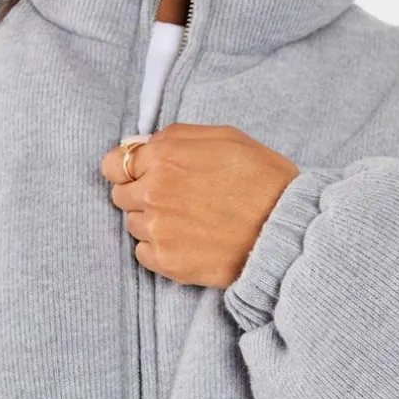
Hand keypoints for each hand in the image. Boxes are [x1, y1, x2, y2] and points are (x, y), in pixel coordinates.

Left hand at [101, 122, 299, 287]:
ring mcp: (157, 229)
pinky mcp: (166, 261)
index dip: (127, 171)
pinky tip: (188, 242)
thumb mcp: (225, 138)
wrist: (286, 229)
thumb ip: (175, 137)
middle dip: (141, 196)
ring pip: (133, 225)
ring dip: (152, 223)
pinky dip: (159, 249)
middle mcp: (153, 192)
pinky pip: (143, 253)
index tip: (142, 176)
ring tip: (189, 222)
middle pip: (120, 196)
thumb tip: (142, 145)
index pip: (113, 165)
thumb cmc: (263, 179)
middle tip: (176, 201)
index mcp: (164, 157)